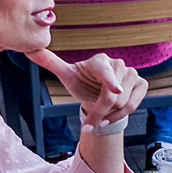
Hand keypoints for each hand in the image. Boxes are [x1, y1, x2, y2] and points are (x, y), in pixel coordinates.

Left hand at [28, 49, 146, 129]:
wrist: (97, 91)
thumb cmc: (81, 81)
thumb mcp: (66, 75)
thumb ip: (50, 62)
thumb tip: (29, 49)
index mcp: (100, 60)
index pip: (105, 71)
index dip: (110, 82)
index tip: (115, 91)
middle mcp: (119, 64)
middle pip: (112, 96)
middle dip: (99, 112)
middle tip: (89, 122)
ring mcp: (133, 74)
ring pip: (123, 103)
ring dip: (108, 116)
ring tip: (99, 117)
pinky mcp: (142, 84)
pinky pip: (133, 105)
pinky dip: (120, 116)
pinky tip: (109, 117)